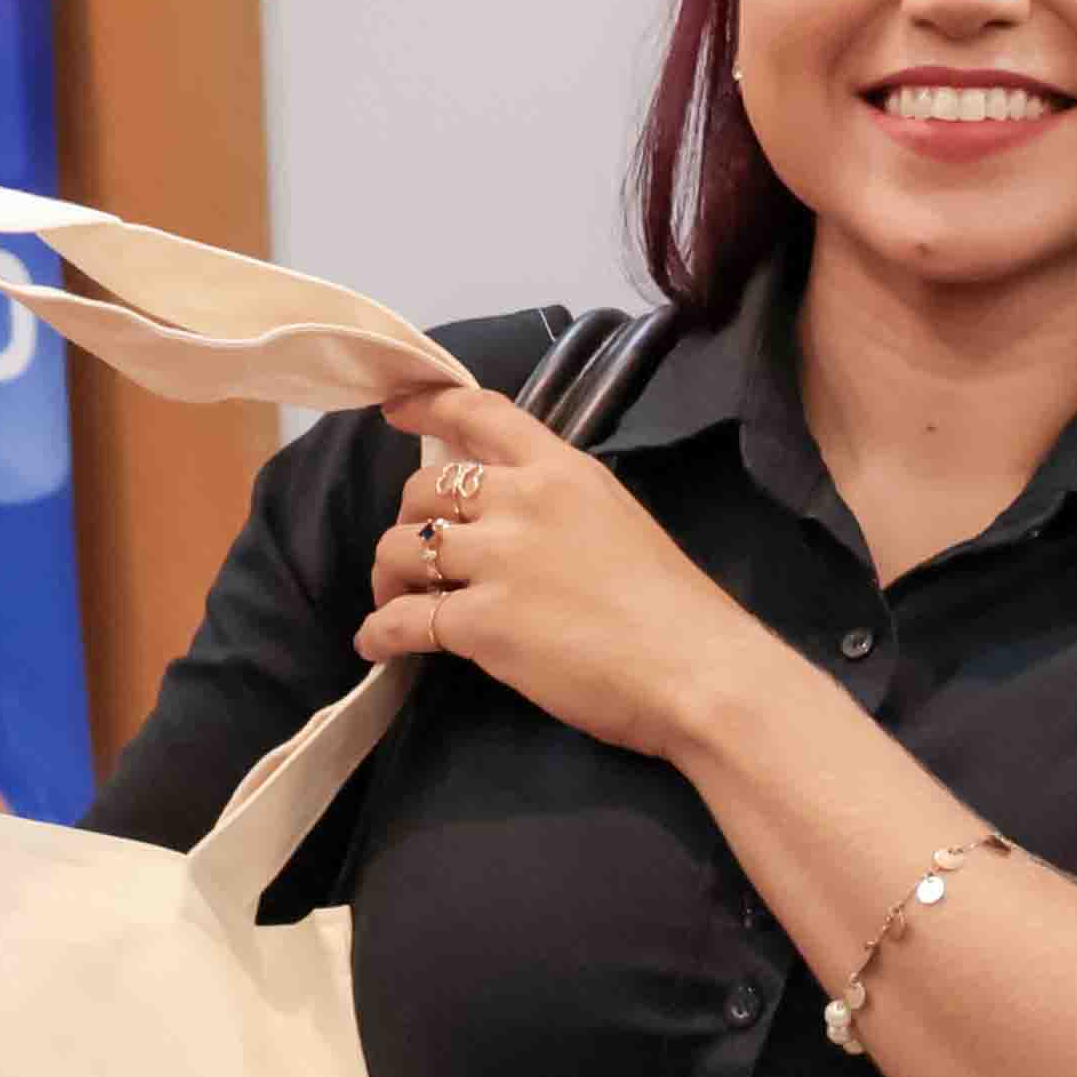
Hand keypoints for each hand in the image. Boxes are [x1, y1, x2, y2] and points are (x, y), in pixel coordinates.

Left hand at [351, 381, 788, 761]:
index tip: (393, 409)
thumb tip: (519, 531)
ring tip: (398, 602)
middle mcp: (522, 502)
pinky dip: (379, 633)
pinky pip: (401, 620)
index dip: (426, 407)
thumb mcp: (620, 521)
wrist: (698, 669)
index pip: (480, 415)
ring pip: (402, 549)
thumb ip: (563, 510)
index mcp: (563, 471)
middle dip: (410, 523)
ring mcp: (498, 562)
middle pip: (424, 490)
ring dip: (389, 576)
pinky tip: (379, 646)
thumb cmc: (677, 609)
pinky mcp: (481, 624)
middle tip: (418, 561)